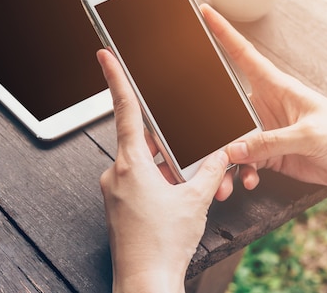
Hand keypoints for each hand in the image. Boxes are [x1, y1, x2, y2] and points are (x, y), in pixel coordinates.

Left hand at [97, 48, 229, 292]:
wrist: (146, 283)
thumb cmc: (163, 244)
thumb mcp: (195, 201)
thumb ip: (211, 170)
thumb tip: (221, 153)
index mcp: (131, 164)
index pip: (125, 111)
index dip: (116, 79)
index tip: (105, 57)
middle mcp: (117, 174)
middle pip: (139, 139)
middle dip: (163, 137)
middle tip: (183, 136)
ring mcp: (115, 191)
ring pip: (141, 162)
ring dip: (164, 164)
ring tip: (187, 177)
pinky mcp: (119, 205)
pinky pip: (138, 181)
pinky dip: (158, 180)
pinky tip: (177, 191)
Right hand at [201, 4, 326, 192]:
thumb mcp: (307, 136)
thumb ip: (269, 143)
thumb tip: (233, 150)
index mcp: (277, 87)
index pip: (243, 54)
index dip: (223, 32)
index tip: (205, 13)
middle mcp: (266, 106)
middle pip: (226, 108)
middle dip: (211, 125)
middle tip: (202, 142)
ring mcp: (266, 131)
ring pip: (232, 140)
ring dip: (225, 159)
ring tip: (225, 176)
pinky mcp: (270, 153)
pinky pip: (244, 161)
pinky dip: (241, 172)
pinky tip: (247, 180)